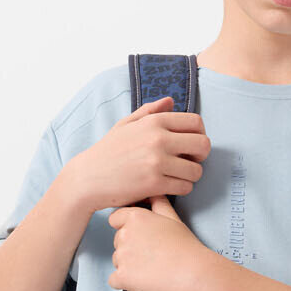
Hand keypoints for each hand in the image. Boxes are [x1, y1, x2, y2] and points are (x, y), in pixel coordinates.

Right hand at [68, 96, 209, 211]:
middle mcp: (158, 139)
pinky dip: (181, 189)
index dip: (199, 135)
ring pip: (196, 170)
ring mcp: (156, 162)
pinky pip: (185, 187)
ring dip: (191, 176)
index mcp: (154, 121)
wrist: (88, 178)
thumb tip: (171, 101)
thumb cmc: (108, 151)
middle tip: (188, 163)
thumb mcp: (125, 124)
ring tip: (177, 176)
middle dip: (200, 156)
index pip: (196, 122)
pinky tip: (169, 187)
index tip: (190, 146)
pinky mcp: (154, 184)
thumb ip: (150, 111)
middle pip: (203, 145)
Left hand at [106, 194, 215, 290]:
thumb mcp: (172, 218)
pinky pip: (114, 280)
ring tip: (152, 268)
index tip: (140, 238)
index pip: (115, 219)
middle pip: (117, 242)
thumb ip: (158, 203)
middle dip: (130, 248)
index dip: (127, 228)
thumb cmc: (186, 247)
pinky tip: (143, 280)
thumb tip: (153, 194)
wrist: (193, 272)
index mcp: (135, 217)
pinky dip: (125, 282)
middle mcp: (125, 234)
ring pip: (117, 261)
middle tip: (152, 255)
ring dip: (129, 266)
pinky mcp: (122, 277)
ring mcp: (122, 256)